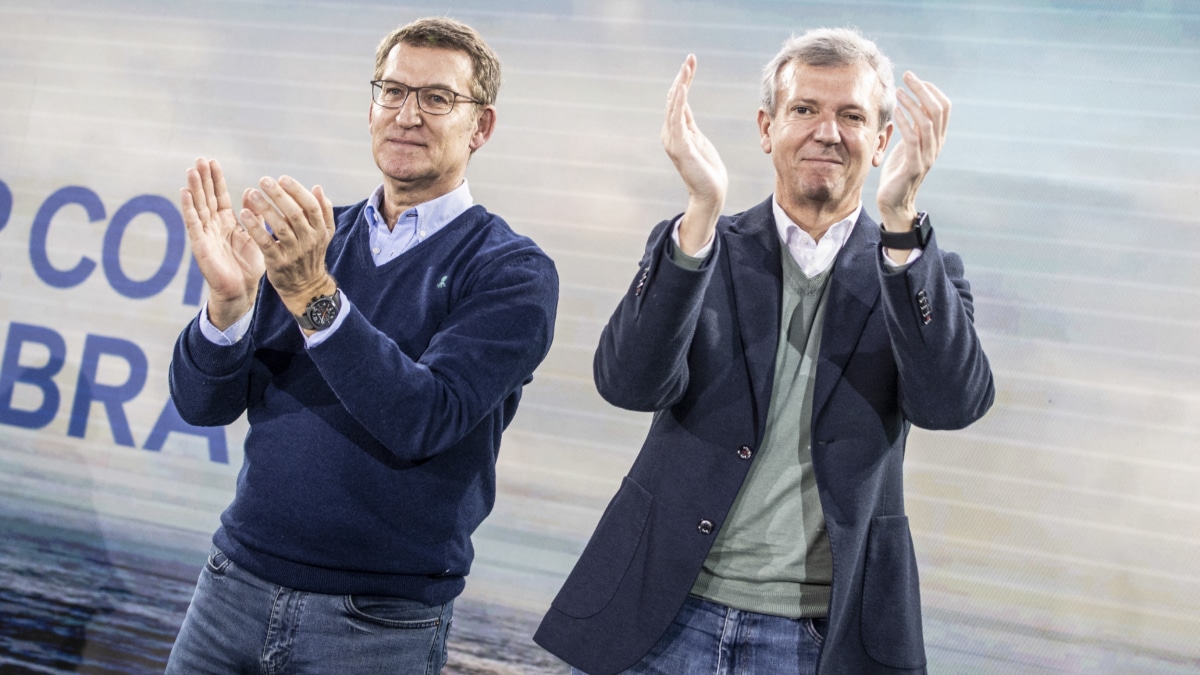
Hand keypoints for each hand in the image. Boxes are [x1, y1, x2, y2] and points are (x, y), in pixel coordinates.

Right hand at [181, 157, 264, 329]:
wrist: (240, 291)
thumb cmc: (247, 266)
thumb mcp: (254, 236)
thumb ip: (253, 216)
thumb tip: (251, 194)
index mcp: (227, 223)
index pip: (220, 196)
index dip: (216, 180)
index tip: (213, 161)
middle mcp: (213, 226)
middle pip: (207, 197)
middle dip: (203, 179)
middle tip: (199, 159)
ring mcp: (205, 234)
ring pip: (198, 206)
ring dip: (194, 188)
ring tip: (191, 170)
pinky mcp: (200, 244)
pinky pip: (193, 222)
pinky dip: (189, 207)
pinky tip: (185, 193)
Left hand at [239, 175, 336, 318]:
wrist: (306, 287)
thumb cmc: (311, 255)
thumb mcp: (323, 234)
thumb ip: (323, 211)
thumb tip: (318, 188)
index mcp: (320, 230)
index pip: (311, 206)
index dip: (297, 191)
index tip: (282, 178)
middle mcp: (309, 240)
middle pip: (295, 214)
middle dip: (279, 195)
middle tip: (264, 180)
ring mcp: (294, 252)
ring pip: (280, 227)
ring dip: (266, 209)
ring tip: (253, 193)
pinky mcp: (278, 263)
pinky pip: (266, 243)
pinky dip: (256, 228)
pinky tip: (245, 214)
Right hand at [661, 54, 727, 254]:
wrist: (710, 193)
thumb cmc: (707, 170)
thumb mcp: (698, 140)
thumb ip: (689, 125)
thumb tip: (684, 108)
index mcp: (676, 131)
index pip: (678, 100)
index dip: (683, 80)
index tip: (690, 62)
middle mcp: (670, 134)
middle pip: (674, 99)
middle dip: (682, 77)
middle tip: (690, 58)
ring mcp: (673, 140)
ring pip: (674, 105)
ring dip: (681, 85)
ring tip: (687, 67)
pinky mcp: (680, 146)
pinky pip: (677, 119)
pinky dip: (679, 102)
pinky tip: (683, 88)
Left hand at [876, 71, 950, 228]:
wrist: (894, 202)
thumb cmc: (898, 172)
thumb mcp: (907, 145)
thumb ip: (913, 128)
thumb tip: (913, 104)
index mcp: (936, 139)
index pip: (943, 108)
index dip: (931, 90)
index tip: (914, 78)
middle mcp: (936, 145)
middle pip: (938, 110)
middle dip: (923, 90)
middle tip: (907, 76)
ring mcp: (927, 156)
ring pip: (927, 122)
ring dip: (912, 103)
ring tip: (898, 92)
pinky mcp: (915, 166)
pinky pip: (913, 139)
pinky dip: (906, 122)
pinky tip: (896, 111)